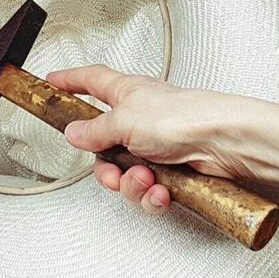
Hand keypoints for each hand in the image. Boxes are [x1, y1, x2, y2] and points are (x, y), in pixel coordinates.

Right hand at [46, 65, 267, 212]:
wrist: (225, 143)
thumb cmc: (184, 116)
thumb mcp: (124, 120)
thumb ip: (95, 129)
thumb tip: (75, 132)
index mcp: (127, 93)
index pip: (92, 81)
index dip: (71, 81)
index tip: (53, 82)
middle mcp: (141, 118)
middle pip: (105, 146)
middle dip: (106, 169)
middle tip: (111, 173)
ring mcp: (157, 146)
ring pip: (125, 174)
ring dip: (131, 184)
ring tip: (145, 179)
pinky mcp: (173, 171)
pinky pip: (148, 191)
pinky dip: (152, 196)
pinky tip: (161, 192)